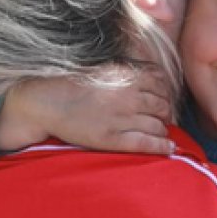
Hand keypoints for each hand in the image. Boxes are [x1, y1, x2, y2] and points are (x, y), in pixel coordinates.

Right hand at [0, 65, 174, 154]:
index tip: (163, 101)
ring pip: (157, 125)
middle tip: (163, 119)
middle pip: (162, 106)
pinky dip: (162, 145)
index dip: (166, 94)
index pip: (160, 85)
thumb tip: (150, 78)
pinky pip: (146, 143)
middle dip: (165, 113)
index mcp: (125, 77)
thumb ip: (127, 74)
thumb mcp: (104, 70)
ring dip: (162, 129)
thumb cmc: (73, 85)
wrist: (47, 101)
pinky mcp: (112, 138)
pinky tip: (169, 147)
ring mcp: (120, 118)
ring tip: (161, 132)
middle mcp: (127, 97)